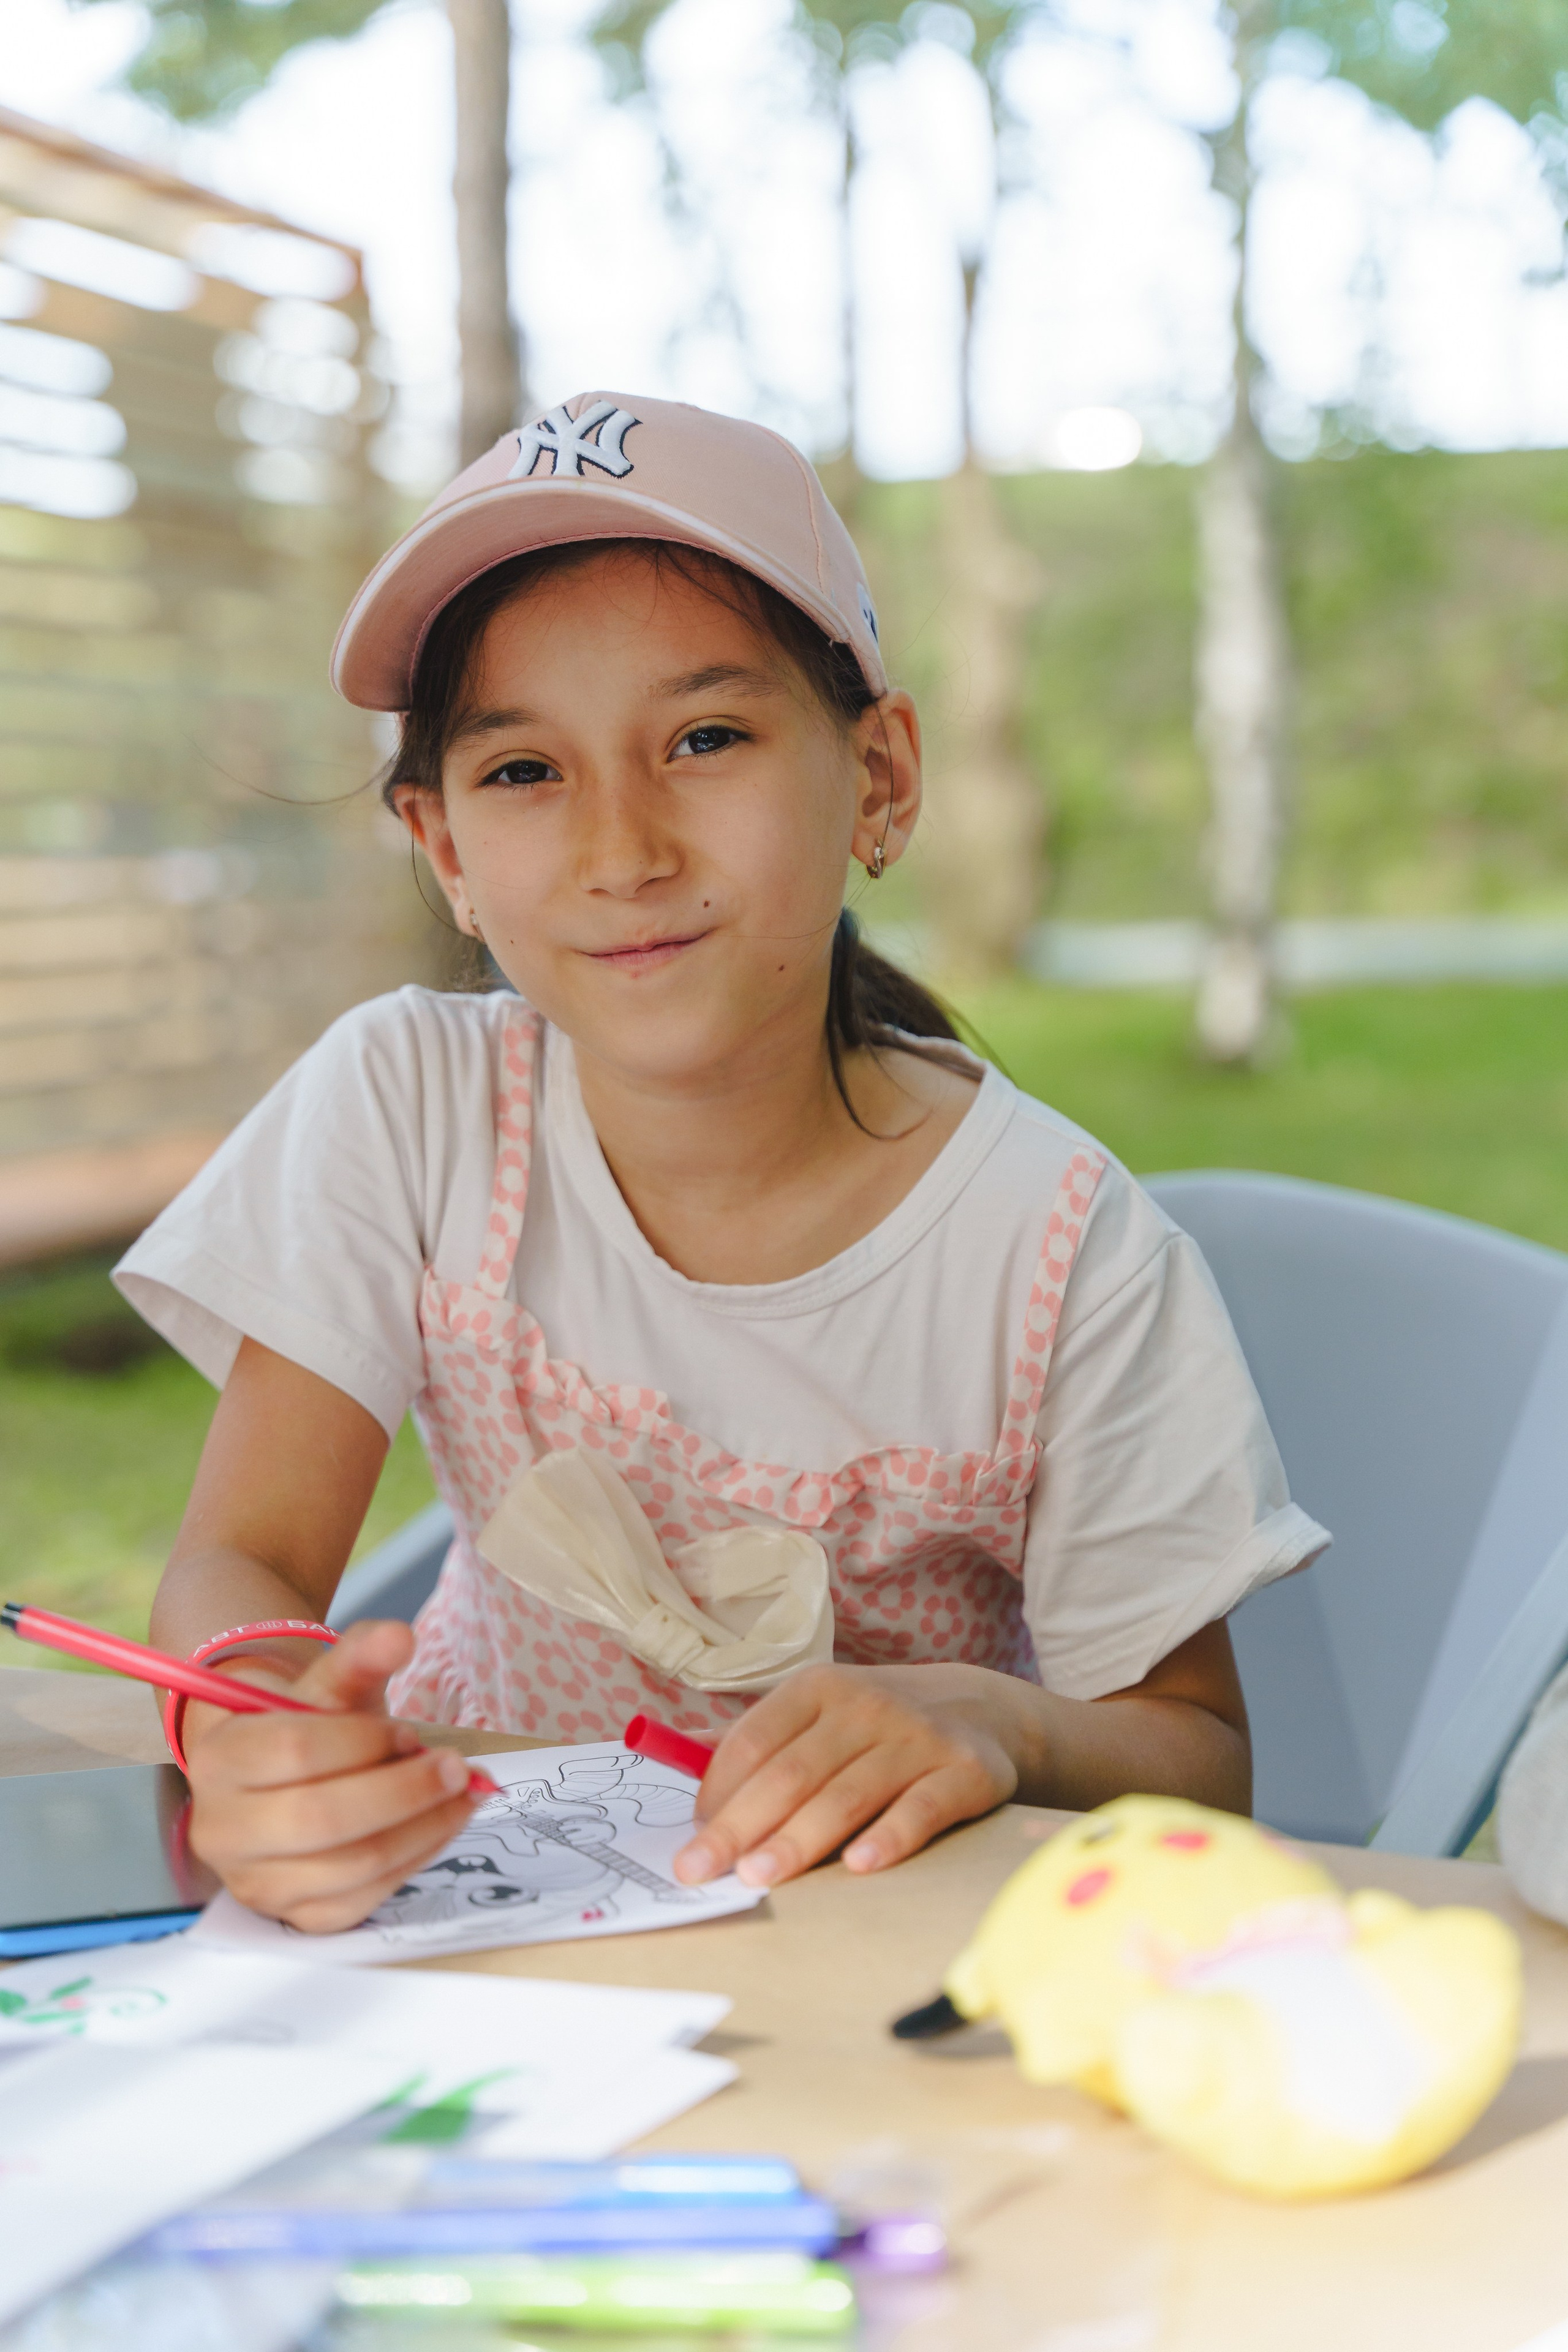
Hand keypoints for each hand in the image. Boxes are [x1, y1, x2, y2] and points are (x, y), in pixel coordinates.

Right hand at [184, 1620, 485, 1933]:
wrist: (281, 1774)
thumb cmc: (308, 1726)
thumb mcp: (329, 1683)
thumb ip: (359, 1656)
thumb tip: (399, 1636)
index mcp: (220, 1758)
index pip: (295, 1750)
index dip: (365, 1741)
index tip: (410, 1732)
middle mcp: (222, 1829)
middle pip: (321, 1818)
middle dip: (405, 1791)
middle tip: (457, 1767)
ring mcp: (255, 1882)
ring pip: (350, 1866)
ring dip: (423, 1828)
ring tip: (463, 1794)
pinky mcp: (293, 1918)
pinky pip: (363, 1901)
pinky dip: (414, 1861)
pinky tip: (442, 1825)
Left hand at [672, 1663, 1021, 1890]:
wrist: (980, 1711)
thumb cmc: (875, 1726)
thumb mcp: (816, 1715)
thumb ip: (755, 1740)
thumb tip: (677, 1758)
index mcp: (817, 1689)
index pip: (754, 1739)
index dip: (718, 1791)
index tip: (692, 1838)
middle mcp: (866, 1706)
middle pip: (792, 1772)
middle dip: (740, 1826)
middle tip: (701, 1872)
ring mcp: (917, 1737)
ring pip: (848, 1794)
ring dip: (799, 1839)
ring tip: (758, 1878)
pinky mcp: (965, 1771)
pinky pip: (923, 1808)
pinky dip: (891, 1837)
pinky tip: (860, 1867)